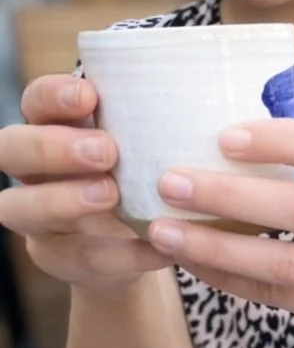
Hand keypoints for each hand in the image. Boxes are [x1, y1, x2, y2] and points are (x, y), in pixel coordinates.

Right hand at [0, 75, 171, 292]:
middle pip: (11, 149)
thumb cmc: (144, 175)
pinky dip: (120, 254)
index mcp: (53, 128)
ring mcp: (37, 217)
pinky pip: (77, 257)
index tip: (89, 95)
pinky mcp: (58, 257)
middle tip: (106, 151)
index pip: (34, 101)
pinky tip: (158, 247)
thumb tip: (220, 90)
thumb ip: (160, 125)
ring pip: (19, 207)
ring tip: (111, 195)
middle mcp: (33, 170)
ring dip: (63, 200)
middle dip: (52, 147)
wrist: (139, 245)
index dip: (52, 96)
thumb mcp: (150, 147)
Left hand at [147, 119, 293, 345]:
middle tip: (171, 181)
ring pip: (283, 264)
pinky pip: (277, 296)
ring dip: (217, 248)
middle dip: (230, 196)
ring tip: (164, 232)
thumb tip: (241, 144)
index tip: (227, 135)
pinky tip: (194, 264)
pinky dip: (230, 279)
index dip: (282, 141)